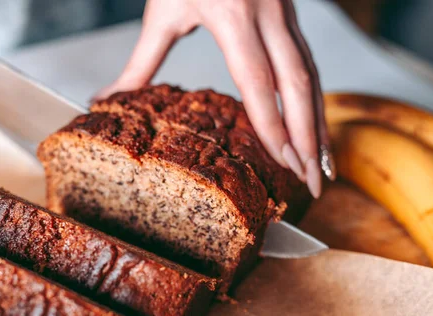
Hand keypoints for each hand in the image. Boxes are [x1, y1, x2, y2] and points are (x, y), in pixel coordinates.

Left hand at [95, 0, 332, 197]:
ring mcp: (285, 13)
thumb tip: (109, 97)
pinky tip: (314, 124)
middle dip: (309, 138)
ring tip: (323, 164)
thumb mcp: (163, 12)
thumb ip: (142, 61)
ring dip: (319, 122)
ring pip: (311, 75)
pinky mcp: (290, 14)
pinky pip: (308, 62)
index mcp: (233, 16)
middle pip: (297, 85)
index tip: (285, 163)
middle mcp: (268, 16)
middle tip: (316, 182)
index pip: (259, 82)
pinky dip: (314, 99)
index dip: (274, 126)